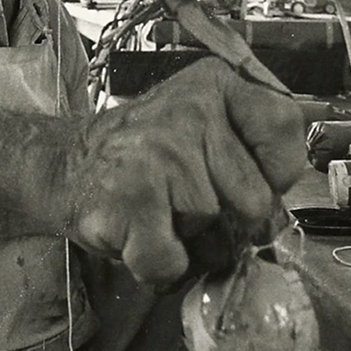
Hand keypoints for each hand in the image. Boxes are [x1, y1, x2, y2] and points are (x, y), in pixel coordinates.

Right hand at [69, 57, 305, 284]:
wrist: (66, 164)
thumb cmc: (145, 156)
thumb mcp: (201, 126)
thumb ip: (247, 157)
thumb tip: (276, 223)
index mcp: (214, 84)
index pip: (284, 126)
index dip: (277, 170)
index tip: (253, 178)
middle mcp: (190, 109)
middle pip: (254, 197)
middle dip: (227, 218)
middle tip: (187, 202)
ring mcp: (160, 152)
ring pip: (214, 231)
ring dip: (188, 240)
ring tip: (157, 212)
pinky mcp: (131, 196)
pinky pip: (173, 259)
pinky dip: (159, 266)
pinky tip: (138, 237)